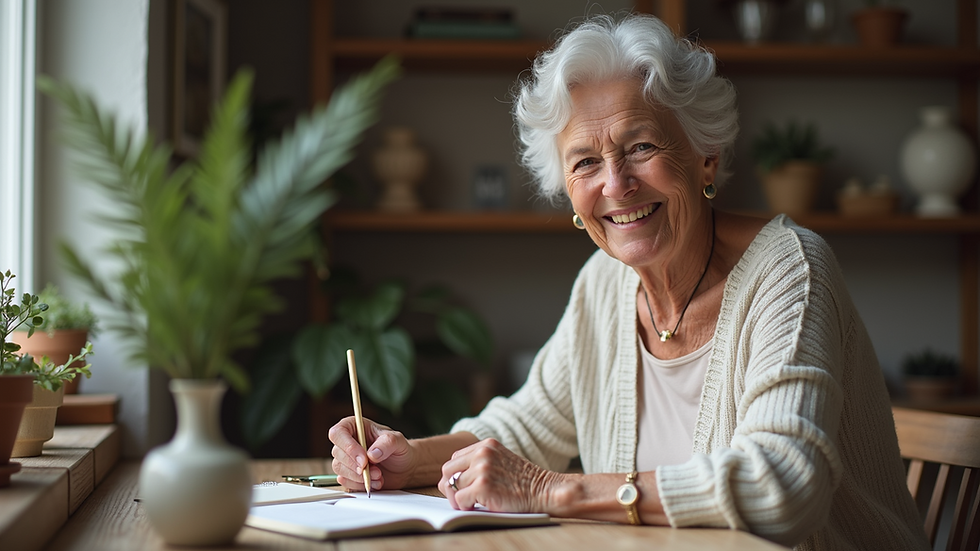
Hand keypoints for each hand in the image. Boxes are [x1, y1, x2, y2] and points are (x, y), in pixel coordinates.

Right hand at [328, 416, 416, 490]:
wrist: (404, 468)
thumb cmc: (398, 449)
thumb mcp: (398, 440)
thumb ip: (387, 442)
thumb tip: (371, 454)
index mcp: (355, 426)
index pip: (338, 433)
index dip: (348, 447)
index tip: (364, 460)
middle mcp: (347, 441)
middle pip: (337, 453)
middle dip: (356, 466)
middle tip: (376, 470)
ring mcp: (346, 459)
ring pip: (339, 469)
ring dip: (359, 477)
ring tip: (378, 476)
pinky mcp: (348, 475)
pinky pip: (345, 482)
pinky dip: (359, 485)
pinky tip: (374, 482)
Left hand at [438, 438, 560, 512]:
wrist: (544, 491)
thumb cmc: (523, 482)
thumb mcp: (501, 462)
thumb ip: (479, 464)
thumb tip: (449, 481)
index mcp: (486, 445)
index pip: (455, 458)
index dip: (455, 476)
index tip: (463, 487)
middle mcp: (483, 453)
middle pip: (447, 470)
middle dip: (450, 487)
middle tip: (461, 499)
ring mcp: (483, 468)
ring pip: (452, 486)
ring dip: (459, 499)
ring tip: (473, 504)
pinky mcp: (483, 486)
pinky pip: (459, 499)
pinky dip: (464, 507)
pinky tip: (477, 507)